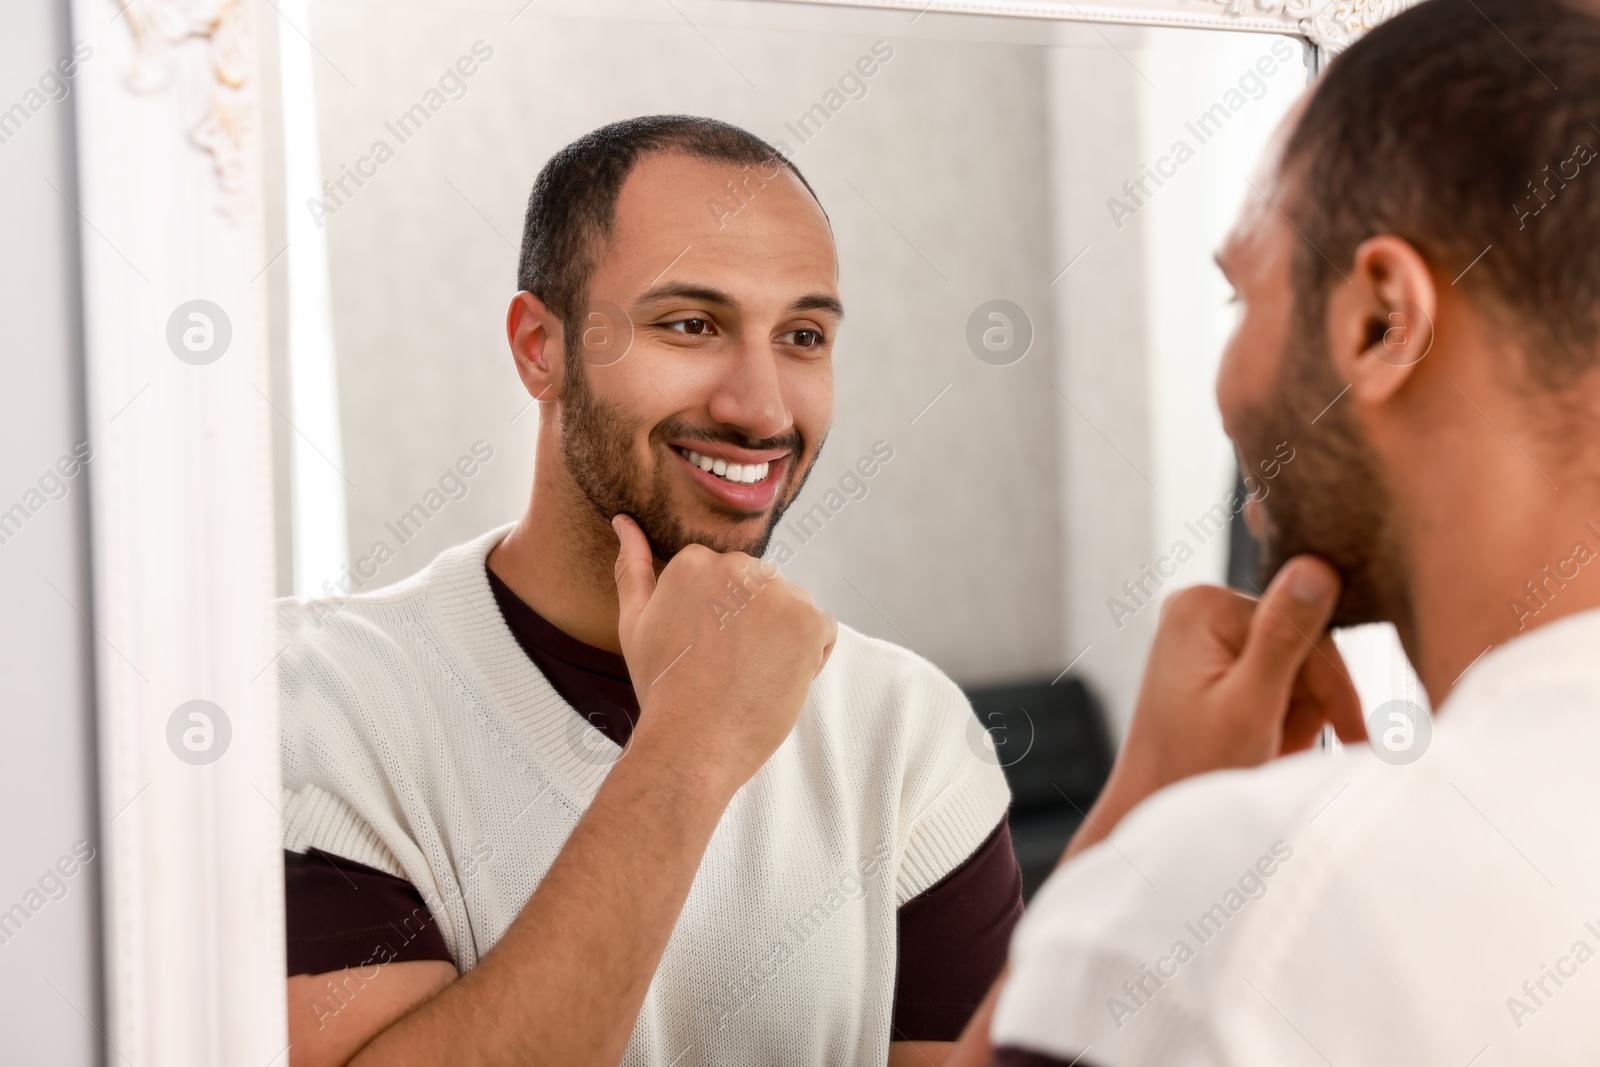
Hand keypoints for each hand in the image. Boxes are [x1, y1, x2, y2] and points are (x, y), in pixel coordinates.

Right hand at [611, 514, 836, 803]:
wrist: (693, 743)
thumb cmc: (663, 688)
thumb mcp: (634, 623)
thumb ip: (633, 567)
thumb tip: (623, 522)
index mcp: (695, 562)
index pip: (727, 580)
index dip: (720, 620)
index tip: (705, 650)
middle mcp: (738, 567)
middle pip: (761, 589)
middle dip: (752, 622)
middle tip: (726, 666)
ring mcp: (777, 593)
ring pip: (791, 607)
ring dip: (781, 637)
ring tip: (750, 674)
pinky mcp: (809, 621)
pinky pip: (821, 629)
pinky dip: (808, 655)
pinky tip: (776, 679)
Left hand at [1065, 556, 1364, 860]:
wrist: (1152, 810)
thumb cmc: (1192, 769)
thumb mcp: (1250, 706)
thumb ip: (1284, 637)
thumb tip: (1318, 565)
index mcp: (1204, 604)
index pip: (1307, 626)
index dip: (1332, 687)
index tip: (1349, 737)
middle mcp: (1200, 606)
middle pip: (1300, 645)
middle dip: (1307, 704)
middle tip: (1284, 747)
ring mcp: (1204, 632)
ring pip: (1293, 667)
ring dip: (1295, 716)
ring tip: (1268, 749)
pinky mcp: (1210, 660)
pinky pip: (1272, 678)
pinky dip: (1279, 716)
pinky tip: (1263, 743)